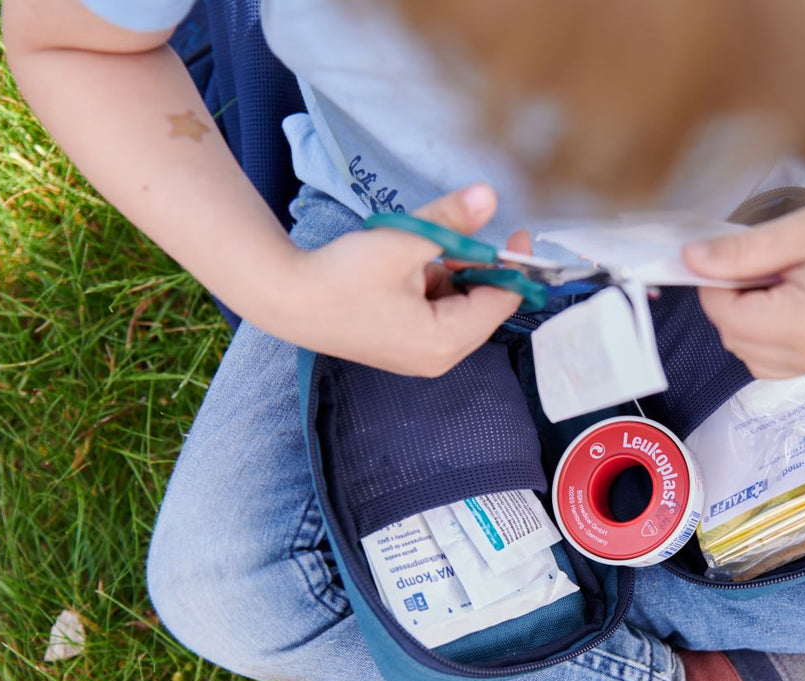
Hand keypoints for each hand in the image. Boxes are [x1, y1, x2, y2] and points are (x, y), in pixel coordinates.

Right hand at [267, 184, 524, 376]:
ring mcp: (421, 357)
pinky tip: (406, 267)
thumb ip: (452, 221)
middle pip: (483, 308)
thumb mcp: (405, 240)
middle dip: (478, 268)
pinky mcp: (405, 347)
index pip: (501, 302)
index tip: (518, 231)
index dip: (514, 265)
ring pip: (460, 307)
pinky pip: (438, 313)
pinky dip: (433, 285)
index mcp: (445, 341)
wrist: (287, 298)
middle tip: (458, 234)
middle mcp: (438, 359)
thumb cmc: (343, 275)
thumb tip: (490, 197)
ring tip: (417, 252)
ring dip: (452, 274)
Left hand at [684, 193, 804, 378]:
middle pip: (734, 340)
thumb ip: (740, 253)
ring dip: (746, 321)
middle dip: (731, 303)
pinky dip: (766, 335)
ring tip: (778, 282)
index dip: (715, 285)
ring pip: (750, 356)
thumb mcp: (799, 231)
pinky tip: (787, 301)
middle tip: (762, 264)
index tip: (729, 255)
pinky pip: (774, 361)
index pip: (727, 317)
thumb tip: (689, 261)